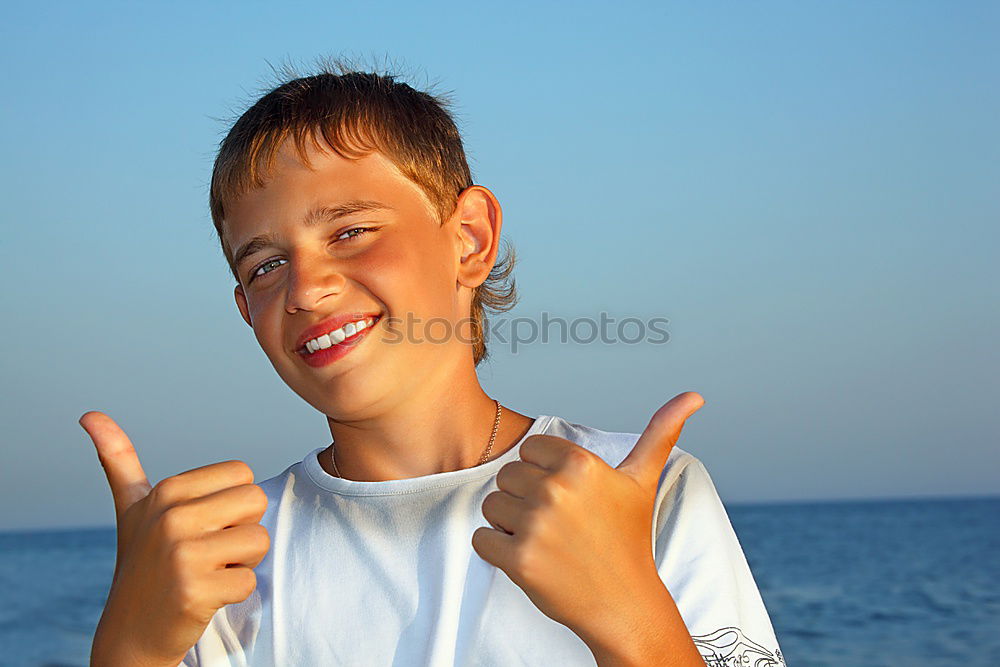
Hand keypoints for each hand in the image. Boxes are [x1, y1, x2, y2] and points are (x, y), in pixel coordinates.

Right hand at [80, 411, 269, 666]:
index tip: (203, 524)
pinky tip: (205, 596)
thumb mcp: (131, 509)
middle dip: (242, 529)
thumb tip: (90, 414)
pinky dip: (235, 591)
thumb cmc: (143, 563)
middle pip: (256, 502)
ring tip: (207, 572)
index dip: (232, 503)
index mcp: (166, 491)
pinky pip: (250, 579)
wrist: (131, 633)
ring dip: (242, 561)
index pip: (243, 474)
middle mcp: (171, 517)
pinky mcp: (195, 591)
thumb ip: (118, 460)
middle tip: (210, 550)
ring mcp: (181, 555)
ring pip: (259, 540)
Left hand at [471, 392, 704, 637]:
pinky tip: (530, 558)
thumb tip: (694, 396)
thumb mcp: (643, 481)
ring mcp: (536, 526)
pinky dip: (496, 550)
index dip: (543, 473)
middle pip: (507, 476)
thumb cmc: (629, 540)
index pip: (529, 450)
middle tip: (558, 524)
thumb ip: (661, 432)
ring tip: (545, 540)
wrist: (625, 604)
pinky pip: (481, 539)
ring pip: (491, 505)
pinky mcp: (518, 560)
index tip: (568, 498)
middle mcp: (556, 490)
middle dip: (525, 498)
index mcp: (580, 464)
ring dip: (509, 524)